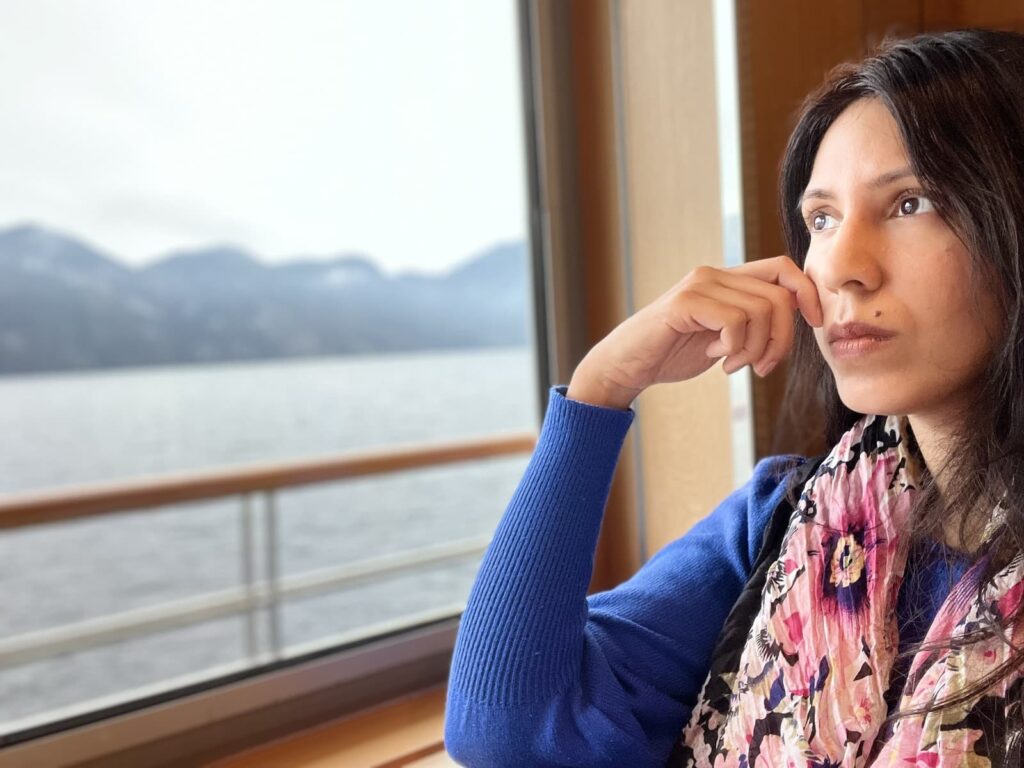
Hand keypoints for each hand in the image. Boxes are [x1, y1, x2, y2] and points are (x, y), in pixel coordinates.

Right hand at [566, 254, 822, 408]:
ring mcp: (699, 285)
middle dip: (782, 340)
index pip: (783, 268)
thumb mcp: (723, 337)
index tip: (815, 324)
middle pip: (779, 296)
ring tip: (734, 364)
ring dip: (756, 349)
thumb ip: (752, 323)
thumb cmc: (673, 353)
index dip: (807, 293)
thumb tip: (794, 320)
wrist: (628, 366)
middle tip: (763, 367)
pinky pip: (735, 322)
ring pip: (762, 311)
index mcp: (726, 279)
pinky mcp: (685, 303)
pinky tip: (717, 359)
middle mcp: (714, 274)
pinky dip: (735, 348)